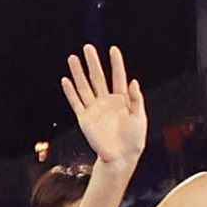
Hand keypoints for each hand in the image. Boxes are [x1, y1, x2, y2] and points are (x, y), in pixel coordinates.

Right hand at [61, 45, 144, 170]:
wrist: (121, 158)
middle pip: (98, 78)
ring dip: (78, 73)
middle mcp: (106, 102)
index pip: (118, 77)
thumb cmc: (133, 140)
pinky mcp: (84, 119)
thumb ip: (136, 99)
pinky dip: (70, 92)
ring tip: (73, 58)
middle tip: (88, 48)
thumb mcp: (140, 118)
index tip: (113, 50)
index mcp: (121, 100)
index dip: (116, 63)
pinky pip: (76, 103)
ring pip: (84, 86)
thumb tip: (133, 81)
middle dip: (93, 63)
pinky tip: (66, 80)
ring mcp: (94, 109)